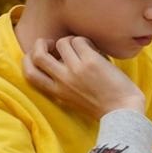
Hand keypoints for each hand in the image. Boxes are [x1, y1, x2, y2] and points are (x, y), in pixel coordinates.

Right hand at [22, 36, 145, 118]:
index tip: (41, 54)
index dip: (28, 60)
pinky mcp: (91, 61)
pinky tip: (96, 50)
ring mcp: (76, 70)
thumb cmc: (103, 106)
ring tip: (83, 48)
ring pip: (62, 42)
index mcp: (57, 92)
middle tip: (53, 44)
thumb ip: (64, 82)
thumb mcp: (74, 99)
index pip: (29, 74)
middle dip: (41, 43)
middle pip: (37, 55)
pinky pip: (80, 40)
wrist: (123, 112)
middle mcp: (63, 80)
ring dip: (70, 41)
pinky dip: (86, 41)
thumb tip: (59, 56)